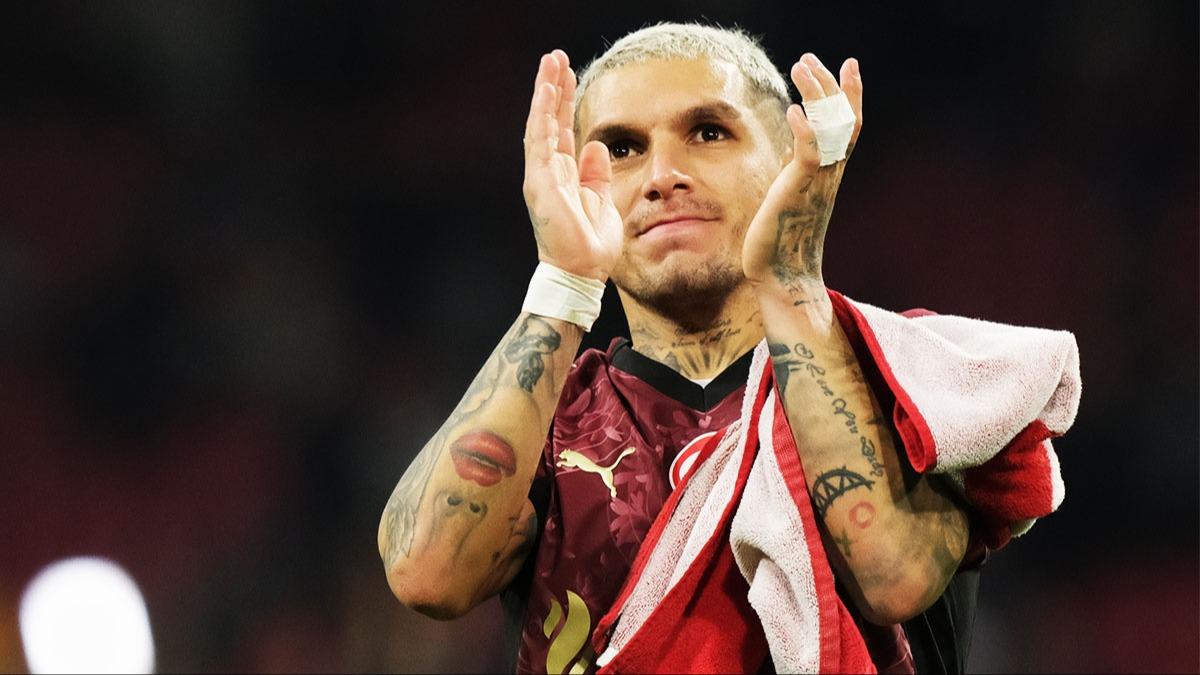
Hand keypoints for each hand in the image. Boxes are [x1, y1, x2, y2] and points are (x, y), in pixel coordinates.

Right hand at [522, 50, 622, 281]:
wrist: (582, 272)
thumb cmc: (590, 244)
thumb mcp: (601, 199)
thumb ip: (596, 173)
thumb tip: (596, 146)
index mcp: (564, 175)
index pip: (561, 130)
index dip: (564, 102)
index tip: (568, 74)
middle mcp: (548, 171)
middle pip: (549, 120)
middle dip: (553, 87)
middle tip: (555, 57)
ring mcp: (541, 175)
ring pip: (541, 124)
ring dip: (546, 92)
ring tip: (550, 63)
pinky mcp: (539, 182)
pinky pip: (540, 140)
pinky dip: (542, 114)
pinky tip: (547, 91)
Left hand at [742, 54, 863, 293]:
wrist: (785, 277)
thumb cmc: (783, 242)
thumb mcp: (791, 197)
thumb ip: (797, 175)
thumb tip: (791, 161)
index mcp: (829, 174)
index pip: (847, 126)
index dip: (850, 94)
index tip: (847, 65)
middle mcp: (829, 174)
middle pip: (841, 119)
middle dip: (830, 84)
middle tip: (811, 57)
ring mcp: (816, 182)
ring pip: (827, 129)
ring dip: (816, 95)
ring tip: (801, 66)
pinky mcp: (798, 192)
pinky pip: (808, 156)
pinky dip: (805, 131)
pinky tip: (793, 110)